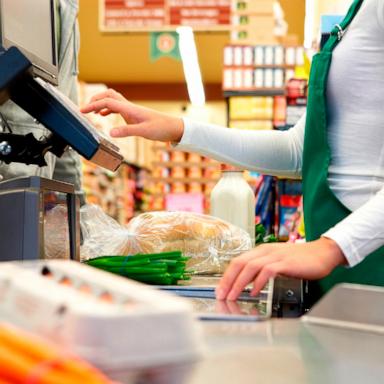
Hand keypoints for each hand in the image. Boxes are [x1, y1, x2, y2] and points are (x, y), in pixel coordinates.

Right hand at [80, 89, 183, 141]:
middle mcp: (129, 107)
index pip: (107, 102)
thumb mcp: (144, 131)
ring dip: (101, 103)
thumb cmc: (161, 128)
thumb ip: (127, 131)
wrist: (173, 128)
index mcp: (130, 109)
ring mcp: (131, 110)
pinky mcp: (134, 115)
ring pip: (112, 100)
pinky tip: (104, 115)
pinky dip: (108, 109)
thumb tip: (110, 133)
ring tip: (91, 112)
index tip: (82, 111)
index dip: (93, 105)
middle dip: (95, 99)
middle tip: (85, 109)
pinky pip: (117, 108)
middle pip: (108, 95)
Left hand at [216, 237, 346, 300]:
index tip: (220, 290)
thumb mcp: (276, 261)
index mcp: (261, 251)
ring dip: (239, 283)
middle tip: (221, 295)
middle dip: (228, 280)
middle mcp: (265, 251)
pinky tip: (254, 291)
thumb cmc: (299, 259)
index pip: (237, 262)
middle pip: (239, 264)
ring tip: (234, 296)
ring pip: (250, 267)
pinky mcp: (285, 263)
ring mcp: (275, 256)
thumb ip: (262, 269)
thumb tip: (246, 283)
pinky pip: (267, 271)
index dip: (226, 276)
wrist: (322, 252)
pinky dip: (259, 282)